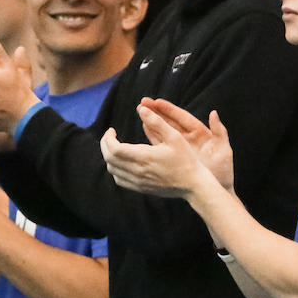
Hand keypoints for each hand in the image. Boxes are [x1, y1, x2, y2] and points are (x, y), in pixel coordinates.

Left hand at [99, 104, 217, 197]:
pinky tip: (122, 162)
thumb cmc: (186, 159)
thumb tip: (142, 109)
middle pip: (109, 159)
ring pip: (112, 170)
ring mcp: (138, 181)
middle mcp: (137, 171)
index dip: (108, 138)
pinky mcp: (140, 188)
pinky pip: (119, 180)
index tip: (111, 130)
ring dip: (109, 157)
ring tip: (115, 147)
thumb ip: (157, 122)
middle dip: (104, 145)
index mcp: (144, 157)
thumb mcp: (174, 136)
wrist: (193, 184)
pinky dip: (115, 169)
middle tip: (109, 136)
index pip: (114, 149)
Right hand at [139, 98, 234, 189]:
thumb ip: (220, 132)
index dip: (169, 109)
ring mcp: (181, 148)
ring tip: (140, 111)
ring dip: (153, 122)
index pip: (182, 117)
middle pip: (170, 122)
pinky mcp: (175, 158)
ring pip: (164, 131)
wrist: (216, 190)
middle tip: (143, 102)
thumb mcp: (223, 151)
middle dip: (157, 112)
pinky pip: (161, 145)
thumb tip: (214, 113)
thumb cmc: (223, 172)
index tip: (157, 101)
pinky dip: (153, 136)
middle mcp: (189, 138)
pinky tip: (144, 128)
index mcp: (201, 134)